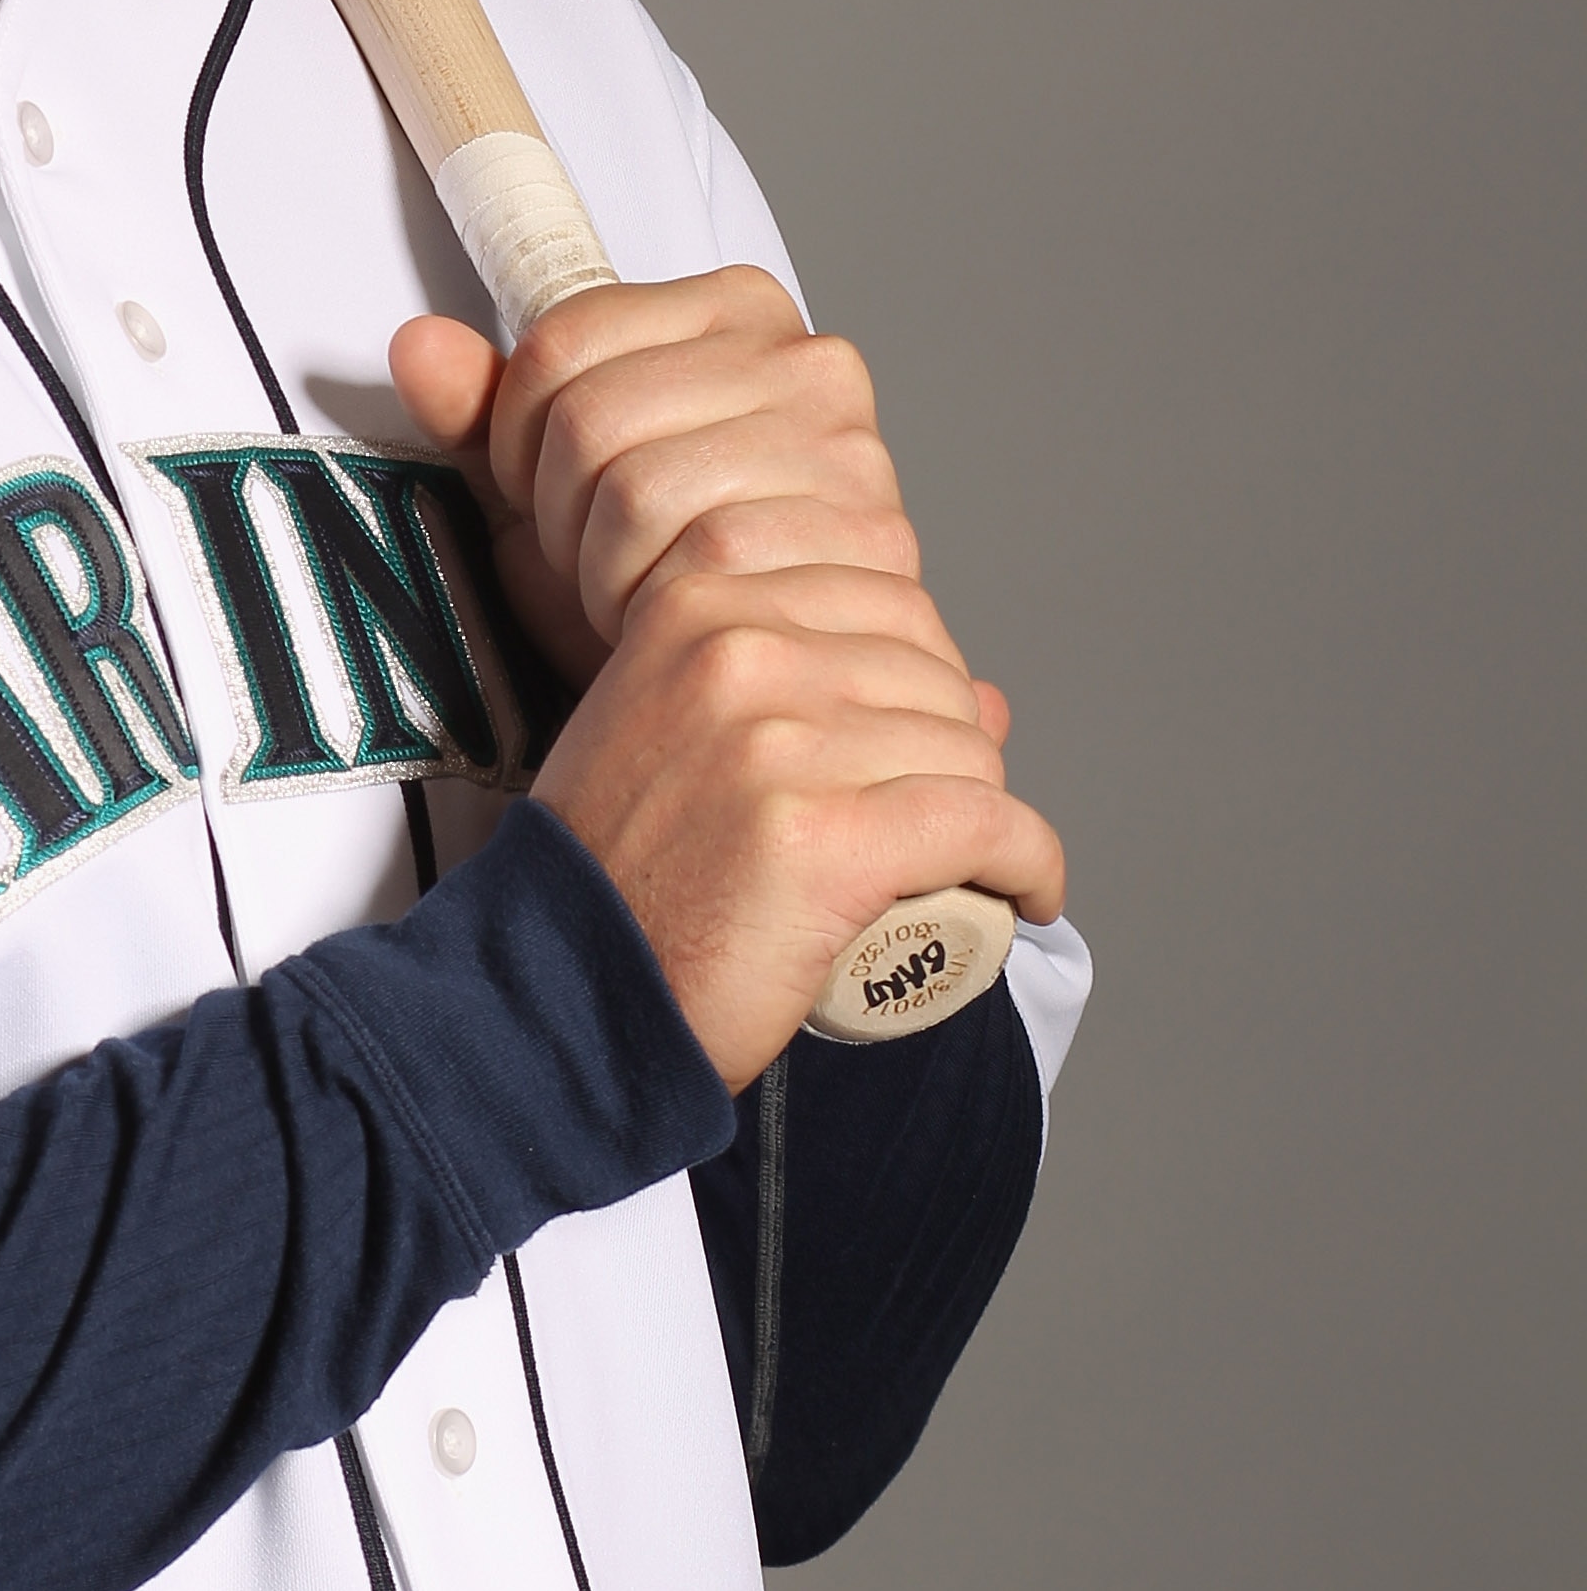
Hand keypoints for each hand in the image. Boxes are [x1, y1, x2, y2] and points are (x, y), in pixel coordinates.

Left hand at [391, 268, 917, 681]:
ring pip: (632, 489)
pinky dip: (644, 607)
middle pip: (590, 416)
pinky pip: (690, 561)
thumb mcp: (550, 484)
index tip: (544, 482)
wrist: (745, 694)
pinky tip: (663, 621)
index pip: (562, 338)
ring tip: (628, 587)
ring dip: (598, 567)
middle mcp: (808, 363)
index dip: (517, 432)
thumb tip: (419, 346)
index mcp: (738, 313)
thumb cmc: (651, 580)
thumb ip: (482, 411)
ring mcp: (841, 448)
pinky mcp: (856, 540)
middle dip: (557, 509)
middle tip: (588, 553)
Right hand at [536, 562, 1068, 1089]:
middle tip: (934, 820)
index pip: (886, 597)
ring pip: (966, 748)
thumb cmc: (619, 874)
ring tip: (957, 866)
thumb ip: (807, 688)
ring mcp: (780, 743)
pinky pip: (987, 826)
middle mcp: (737, 651)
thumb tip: (988, 697)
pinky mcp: (828, 838)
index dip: (918, 678)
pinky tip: (1026, 894)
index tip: (909, 747)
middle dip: (951, 746)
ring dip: (986, 815)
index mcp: (697, 602)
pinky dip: (1028, 864)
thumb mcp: (677, 732)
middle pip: (931, 669)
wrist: (562, 993)